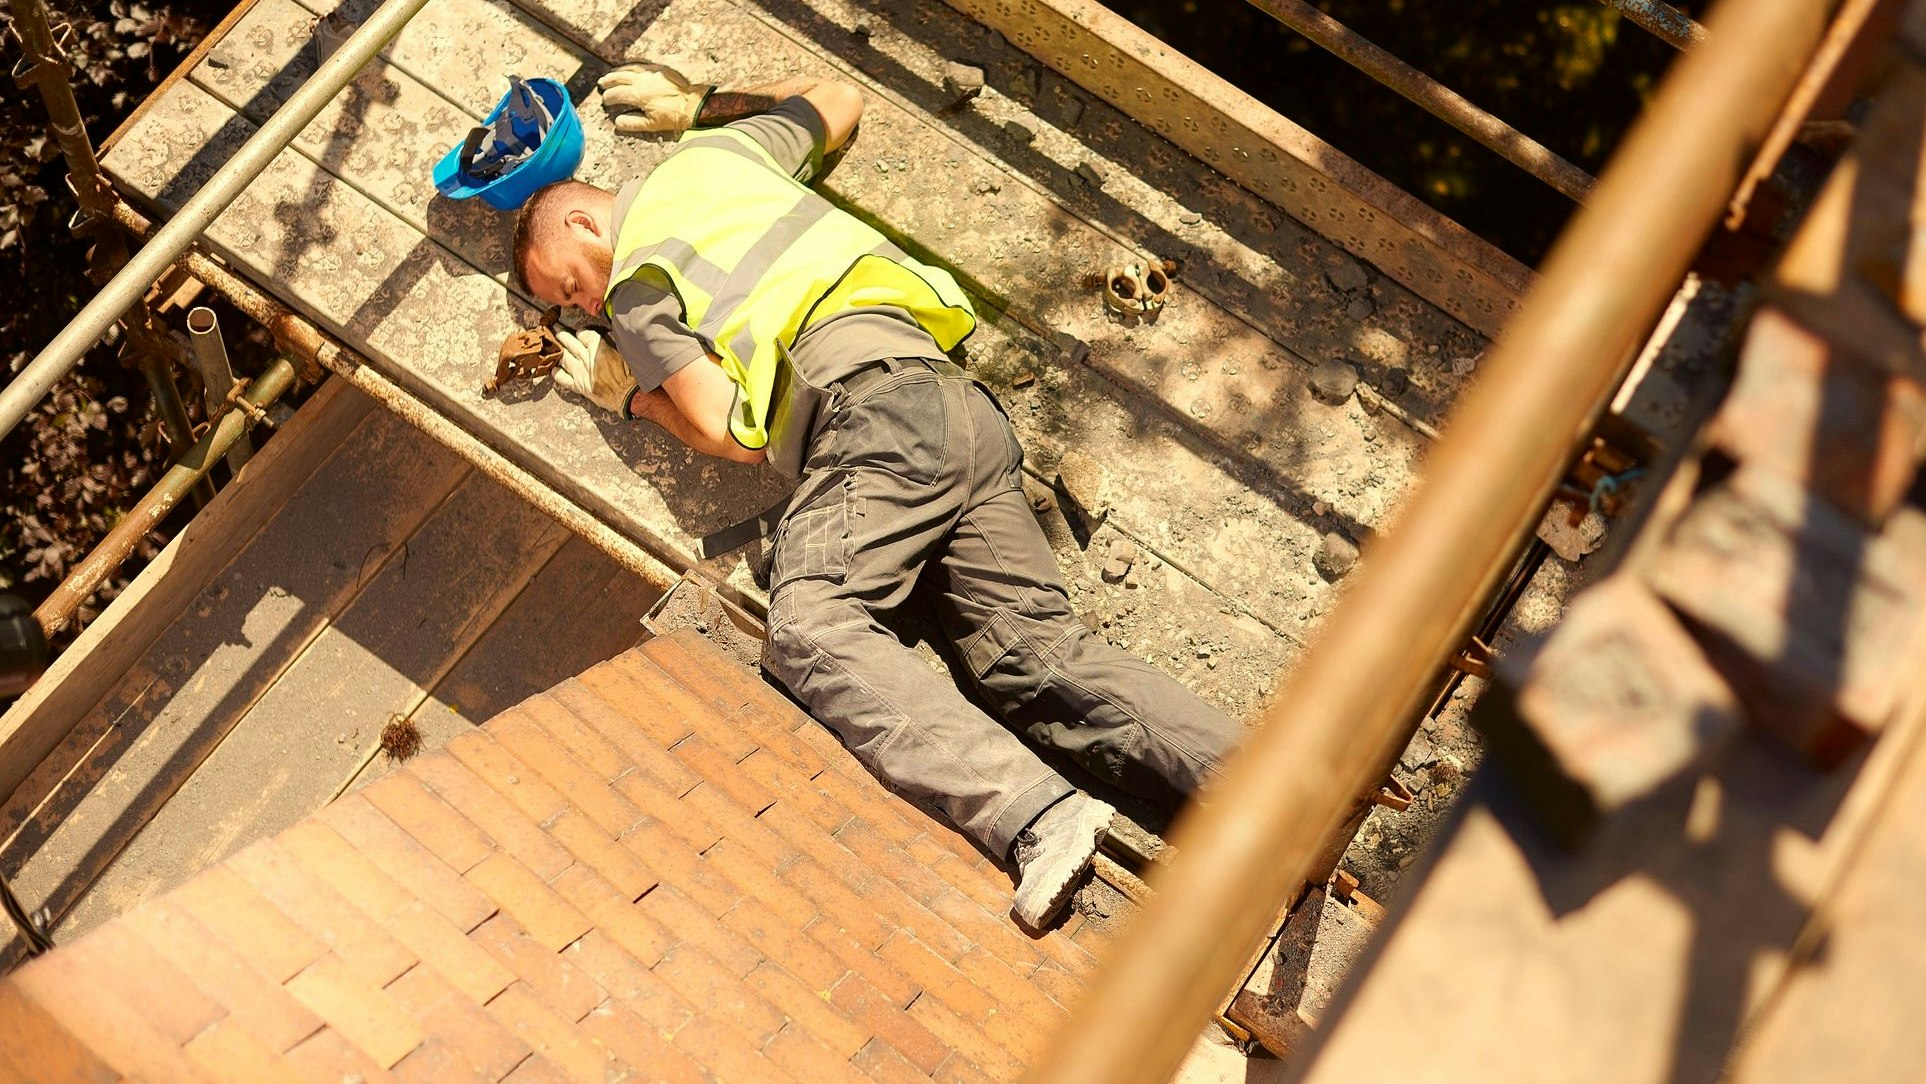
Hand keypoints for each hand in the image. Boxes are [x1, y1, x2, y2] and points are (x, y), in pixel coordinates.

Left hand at [553, 329, 636, 414]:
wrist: (628, 395)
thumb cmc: (630, 374)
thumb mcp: (623, 352)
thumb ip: (611, 343)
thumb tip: (605, 336)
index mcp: (599, 348)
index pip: (585, 334)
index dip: (582, 333)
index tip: (582, 334)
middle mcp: (587, 358)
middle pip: (570, 342)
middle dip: (563, 336)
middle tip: (559, 333)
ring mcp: (580, 372)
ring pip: (564, 357)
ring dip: (558, 351)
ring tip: (555, 347)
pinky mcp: (578, 386)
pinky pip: (562, 378)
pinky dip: (557, 373)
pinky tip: (554, 369)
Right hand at [598, 62, 713, 133]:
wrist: (693, 104)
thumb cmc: (673, 117)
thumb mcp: (651, 125)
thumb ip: (632, 123)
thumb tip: (617, 122)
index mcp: (638, 95)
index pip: (617, 94)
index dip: (609, 98)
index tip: (605, 101)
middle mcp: (642, 80)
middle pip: (620, 78)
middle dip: (609, 81)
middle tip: (602, 84)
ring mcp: (651, 72)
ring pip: (629, 69)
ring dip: (618, 72)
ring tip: (611, 75)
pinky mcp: (660, 68)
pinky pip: (641, 64)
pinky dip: (631, 66)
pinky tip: (628, 68)